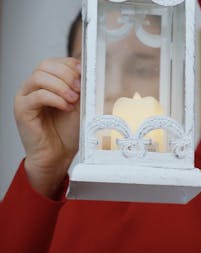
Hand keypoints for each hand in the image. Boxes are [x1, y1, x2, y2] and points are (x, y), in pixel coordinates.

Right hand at [14, 58, 80, 198]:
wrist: (58, 155)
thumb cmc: (68, 132)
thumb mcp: (80, 106)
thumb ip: (82, 90)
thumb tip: (90, 74)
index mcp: (47, 83)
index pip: (54, 62)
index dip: (69, 65)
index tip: (84, 74)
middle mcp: (33, 87)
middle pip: (45, 65)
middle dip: (66, 74)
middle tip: (80, 88)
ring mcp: (26, 97)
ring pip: (39, 76)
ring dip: (61, 86)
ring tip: (74, 99)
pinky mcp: (22, 109)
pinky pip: (36, 95)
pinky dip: (54, 98)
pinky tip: (66, 107)